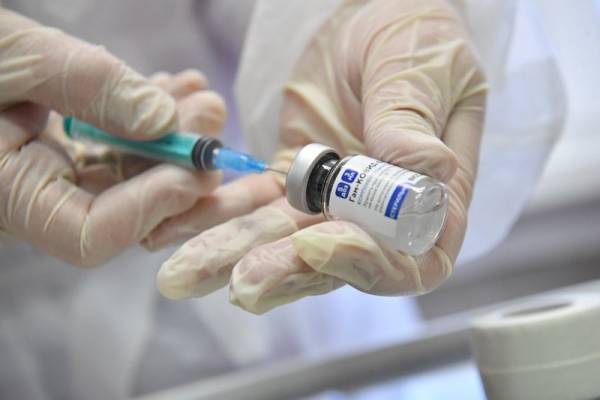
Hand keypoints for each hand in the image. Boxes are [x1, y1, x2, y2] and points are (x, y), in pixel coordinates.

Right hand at [0, 8, 225, 265]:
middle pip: (130, 212)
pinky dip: (152, 120)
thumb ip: (86, 84)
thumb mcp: (13, 57)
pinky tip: (176, 89)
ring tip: (200, 94)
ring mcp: (59, 177)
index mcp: (11, 195)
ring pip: (135, 176)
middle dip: (183, 168)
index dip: (151, 207)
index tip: (196, 169)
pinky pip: (123, 148)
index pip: (90, 235)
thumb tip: (165, 122)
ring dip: (177, 137)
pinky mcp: (72, 152)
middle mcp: (40, 199)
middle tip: (214, 120)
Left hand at [150, 0, 486, 312]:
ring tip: (182, 274)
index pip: (408, 259)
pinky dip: (212, 216)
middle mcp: (377, 214)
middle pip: (334, 264)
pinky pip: (248, 206)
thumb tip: (427, 169)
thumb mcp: (425, 69)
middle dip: (283, 273)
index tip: (314, 241)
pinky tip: (172, 226)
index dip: (364, 261)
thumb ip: (416, 120)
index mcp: (429, 198)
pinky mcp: (287, 182)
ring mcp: (328, 202)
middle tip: (238, 285)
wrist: (365, 13)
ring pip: (280, 242)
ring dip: (233, 257)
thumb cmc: (416, 35)